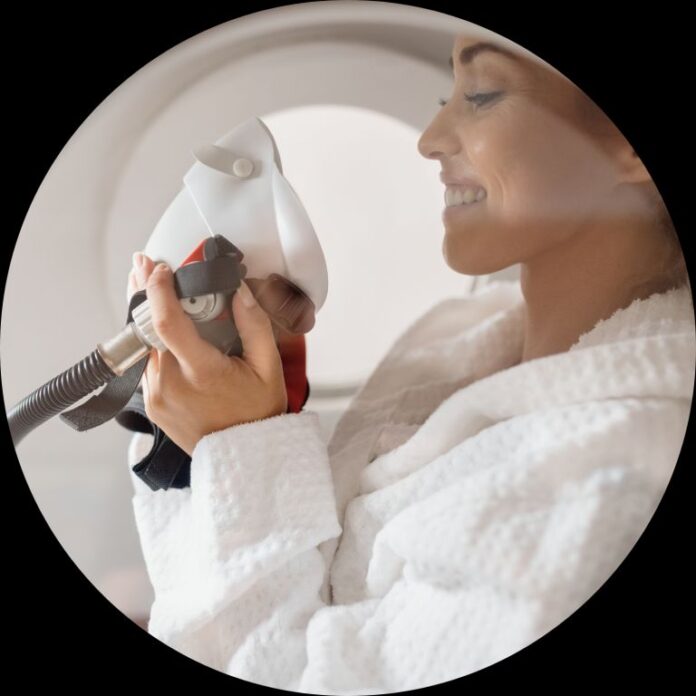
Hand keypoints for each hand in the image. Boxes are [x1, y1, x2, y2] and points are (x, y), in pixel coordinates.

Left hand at [127, 253, 287, 455]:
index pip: (167, 323)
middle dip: (144, 291)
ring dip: (149, 316)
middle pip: (147, 327)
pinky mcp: (152, 403)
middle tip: (142, 264)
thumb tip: (240, 291)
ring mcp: (157, 395)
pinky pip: (149, 362)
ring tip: (153, 289)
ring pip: (146, 343)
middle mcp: (171, 384)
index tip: (160, 268)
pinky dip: (154, 342)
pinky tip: (163, 328)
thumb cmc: (258, 415)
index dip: (158, 290)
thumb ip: (255, 325)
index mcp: (201, 372)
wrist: (244, 458)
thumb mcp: (269, 368)